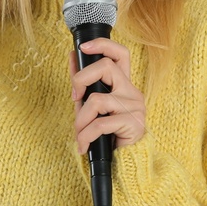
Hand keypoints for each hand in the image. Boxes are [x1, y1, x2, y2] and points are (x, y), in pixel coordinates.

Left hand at [69, 37, 146, 154]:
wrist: (126, 160)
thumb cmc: (108, 131)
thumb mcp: (91, 105)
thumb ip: (83, 84)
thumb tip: (72, 57)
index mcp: (123, 83)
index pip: (120, 53)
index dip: (103, 45)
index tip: (82, 48)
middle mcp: (131, 91)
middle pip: (106, 66)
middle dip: (80, 79)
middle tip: (74, 98)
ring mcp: (134, 106)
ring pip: (97, 99)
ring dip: (81, 120)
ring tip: (79, 133)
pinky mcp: (133, 123)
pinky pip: (100, 124)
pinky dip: (85, 136)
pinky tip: (84, 145)